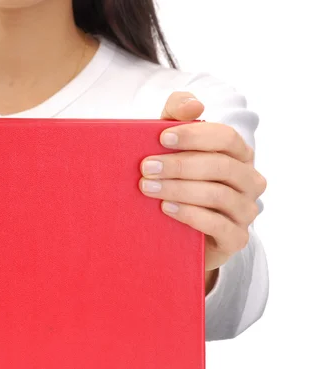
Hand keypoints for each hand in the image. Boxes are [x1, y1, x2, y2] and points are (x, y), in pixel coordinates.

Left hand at [140, 92, 266, 288]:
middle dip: (180, 165)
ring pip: (219, 195)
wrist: (176, 231)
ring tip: (148, 187)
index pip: (226, 137)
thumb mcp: (171, 146)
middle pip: (221, 166)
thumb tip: (193, 105)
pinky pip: (219, 225)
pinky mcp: (236, 238)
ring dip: (179, 189)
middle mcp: (249, 180)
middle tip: (145, 168)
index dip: (194, 136)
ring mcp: (245, 210)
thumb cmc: (175, 179)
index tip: (161, 138)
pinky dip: (191, 215)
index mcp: (238, 154)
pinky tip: (166, 209)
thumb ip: (177, 116)